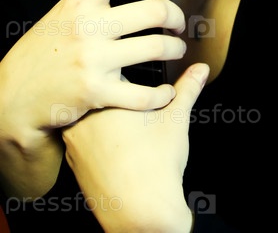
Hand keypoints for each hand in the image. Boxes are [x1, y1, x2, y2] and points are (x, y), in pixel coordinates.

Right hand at [0, 0, 188, 136]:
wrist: (13, 96)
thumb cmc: (44, 51)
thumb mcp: (62, 13)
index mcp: (79, 1)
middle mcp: (87, 26)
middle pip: (154, 10)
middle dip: (177, 17)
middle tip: (179, 24)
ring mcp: (92, 59)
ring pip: (156, 48)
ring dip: (175, 49)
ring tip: (175, 50)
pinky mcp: (96, 91)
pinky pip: (145, 94)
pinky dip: (163, 94)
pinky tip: (166, 93)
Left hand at [63, 63, 209, 232]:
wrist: (141, 213)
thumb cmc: (157, 166)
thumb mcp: (175, 119)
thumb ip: (187, 88)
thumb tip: (200, 69)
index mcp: (107, 97)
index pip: (114, 69)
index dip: (130, 70)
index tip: (141, 75)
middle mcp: (83, 115)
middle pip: (97, 91)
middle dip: (116, 92)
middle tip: (135, 105)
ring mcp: (73, 139)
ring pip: (87, 114)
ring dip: (103, 114)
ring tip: (126, 127)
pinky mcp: (72, 160)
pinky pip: (81, 137)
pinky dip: (95, 136)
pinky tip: (115, 145)